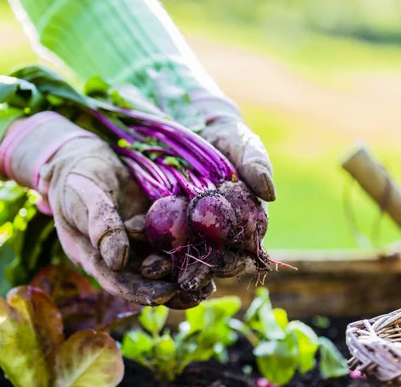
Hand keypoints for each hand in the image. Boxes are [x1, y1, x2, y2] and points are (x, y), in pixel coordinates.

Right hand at [0, 111, 213, 307]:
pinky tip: (211, 255)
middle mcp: (115, 255)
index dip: (139, 291)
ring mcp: (135, 242)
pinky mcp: (152, 226)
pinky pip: (171, 242)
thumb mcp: (84, 195)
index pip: (116, 280)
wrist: (87, 153)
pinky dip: (189, 250)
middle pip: (142, 280)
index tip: (165, 294)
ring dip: (183, 276)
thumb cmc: (77, 174)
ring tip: (208, 285)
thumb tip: (118, 262)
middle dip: (170, 289)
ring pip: (160, 265)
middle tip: (197, 294)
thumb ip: (100, 224)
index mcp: (92, 255)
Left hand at [137, 92, 273, 283]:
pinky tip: (129, 246)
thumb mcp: (239, 141)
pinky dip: (140, 242)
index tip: (226, 265)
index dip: (234, 259)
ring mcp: (181, 229)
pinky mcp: (154, 221)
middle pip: (207, 260)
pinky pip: (147, 238)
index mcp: (237, 221)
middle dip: (198, 272)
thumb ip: (255, 162)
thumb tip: (270, 193)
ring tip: (154, 271)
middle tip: (188, 280)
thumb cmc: (221, 135)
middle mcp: (210, 231)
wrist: (185, 119)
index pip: (239, 249)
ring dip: (167, 268)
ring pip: (176, 256)